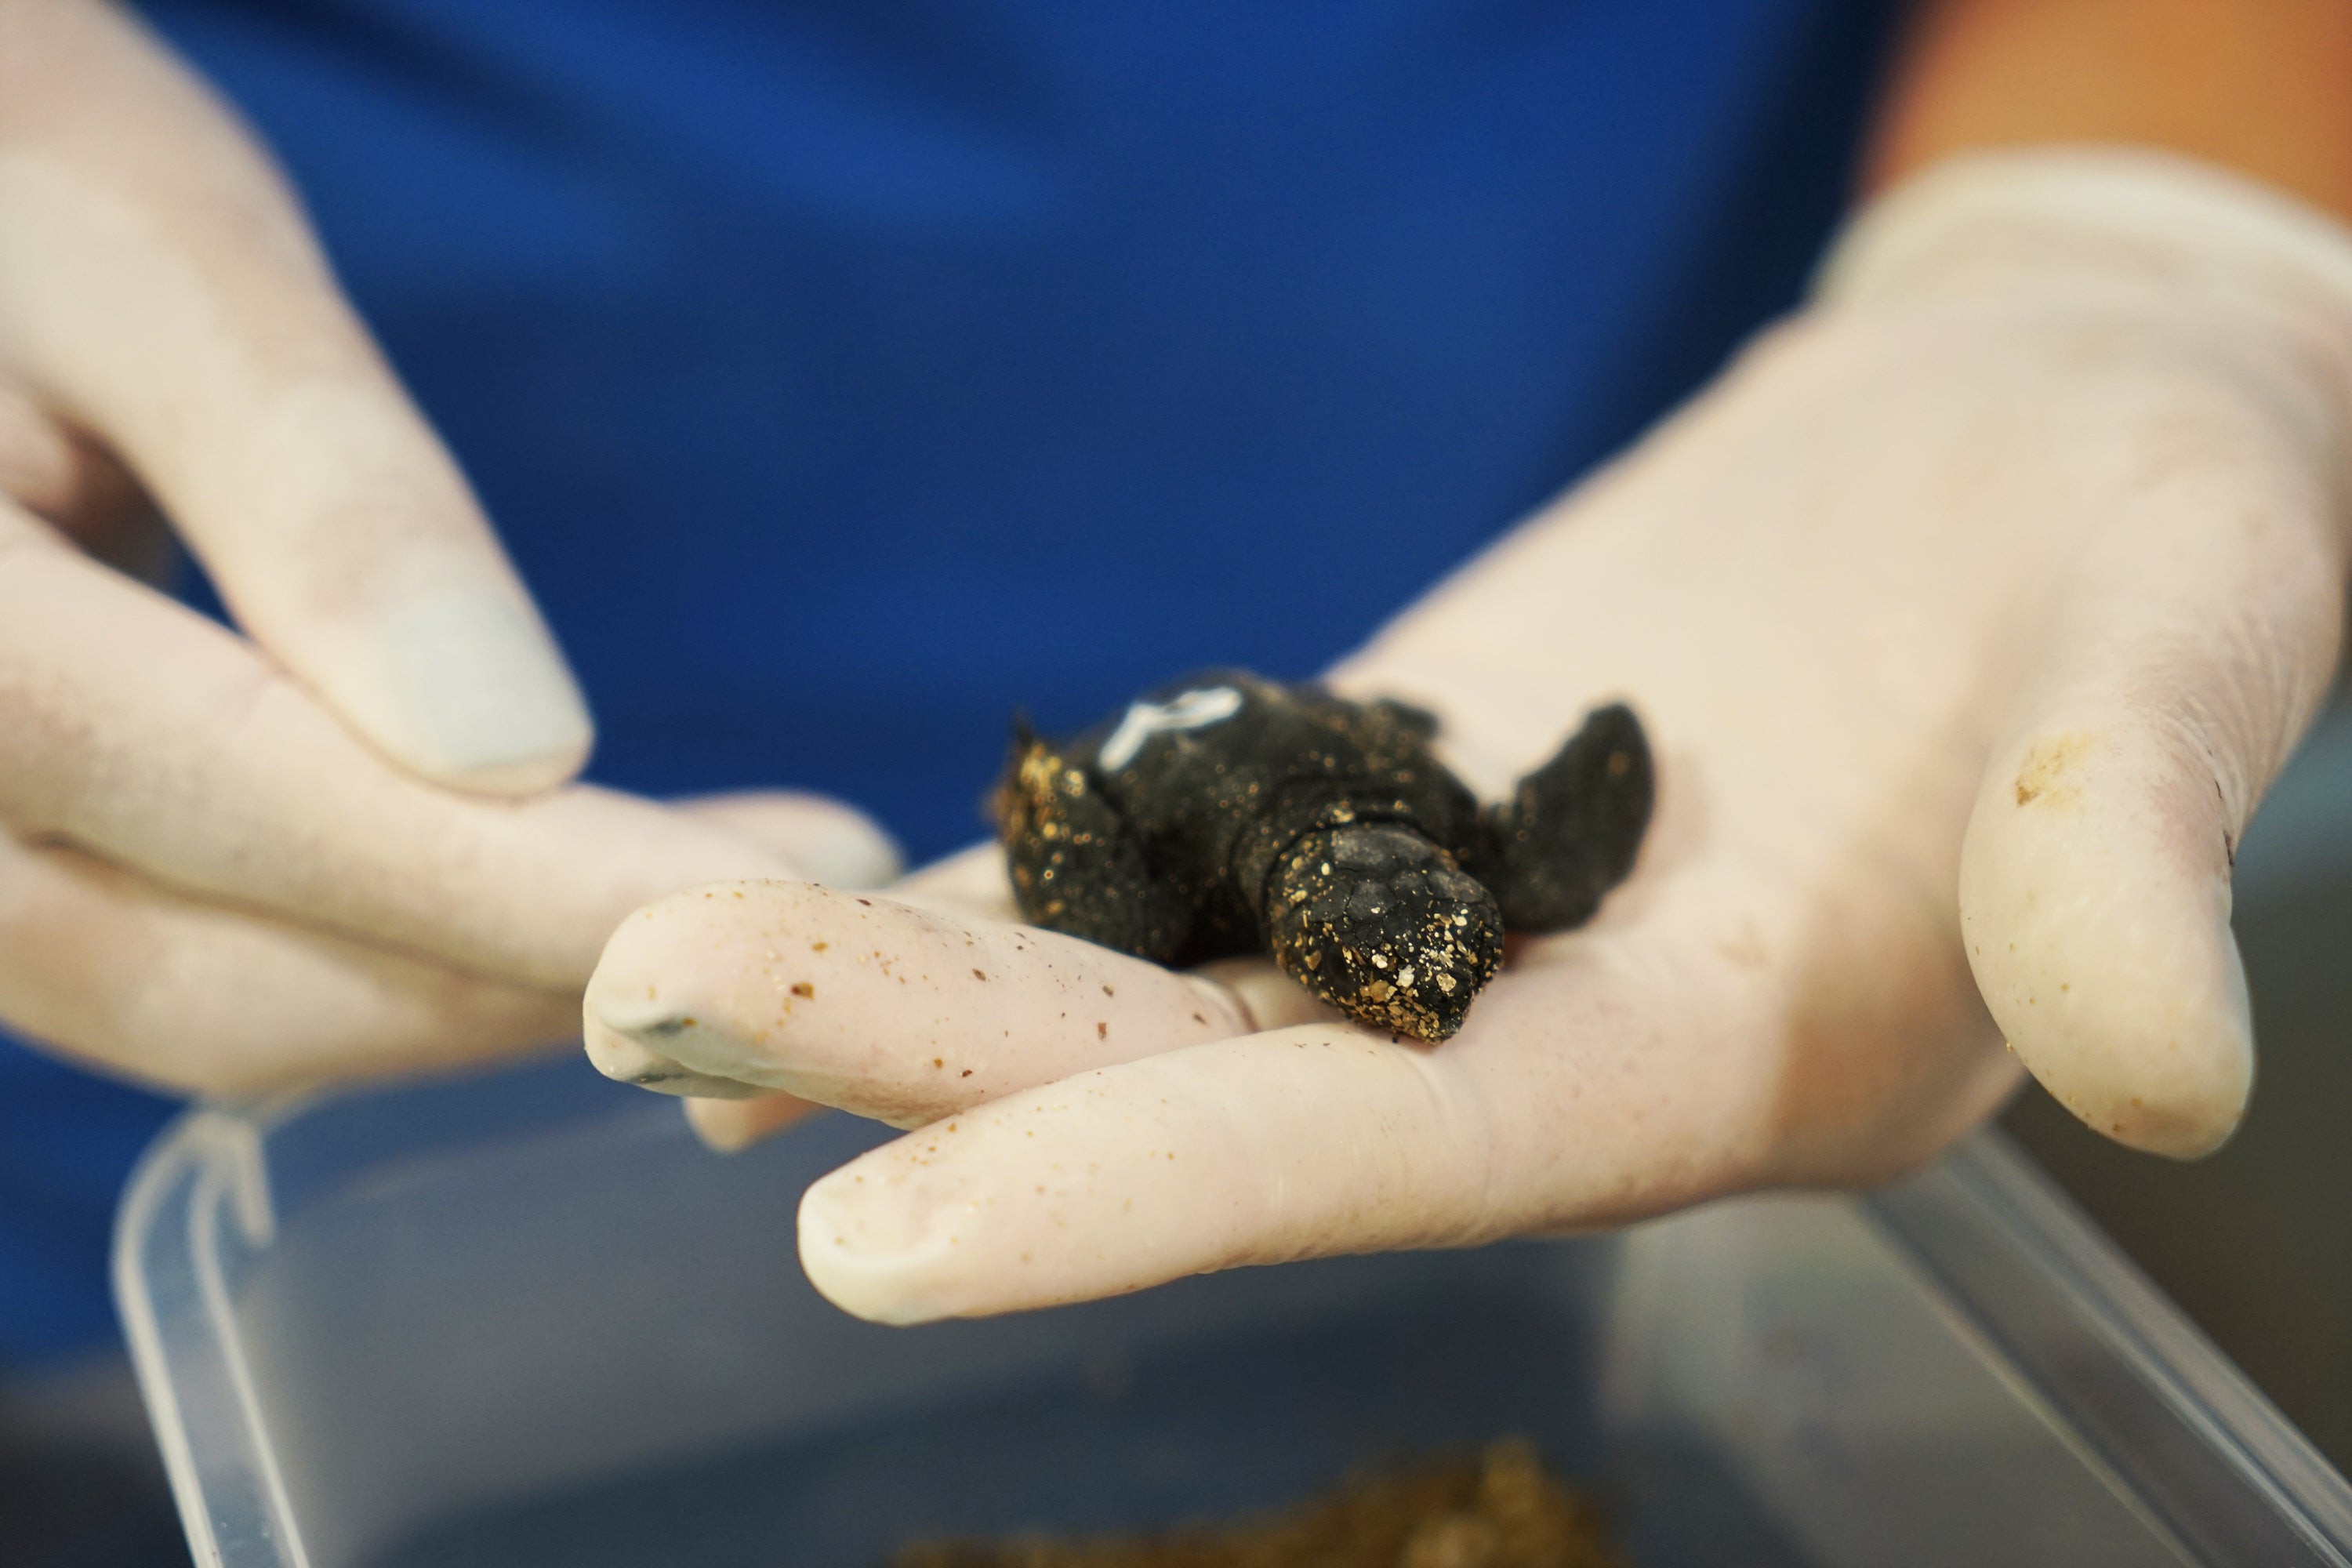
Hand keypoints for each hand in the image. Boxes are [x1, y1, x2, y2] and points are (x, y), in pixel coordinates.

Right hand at [0, 2, 895, 1094]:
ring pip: (226, 1012)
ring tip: (732, 908)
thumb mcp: (155, 258)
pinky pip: (204, 968)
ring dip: (499, 988)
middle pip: (237, 981)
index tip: (787, 895)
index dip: (538, 885)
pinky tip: (570, 892)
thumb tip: (519, 750)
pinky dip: (407, 958)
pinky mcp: (3, 866)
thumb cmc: (16, 177)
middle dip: (551, 969)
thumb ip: (316, 494)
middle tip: (817, 911)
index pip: (252, 807)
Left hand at [585, 149, 2351, 1322]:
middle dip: (927, 1071)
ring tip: (630, 969)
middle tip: (629, 1011)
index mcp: (1728, 1056)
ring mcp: (1450, 924)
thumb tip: (2165, 1055)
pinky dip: (996, 894)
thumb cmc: (2163, 528)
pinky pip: (1173, 867)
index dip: (1155, 1197)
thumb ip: (2140, 831)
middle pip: (1207, 1085)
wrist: (2048, 436)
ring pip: (1153, 986)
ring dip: (902, 985)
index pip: (1411, 1157)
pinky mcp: (1391, 797)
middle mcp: (1550, 1034)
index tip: (879, 1239)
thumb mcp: (2195, 632)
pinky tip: (805, 907)